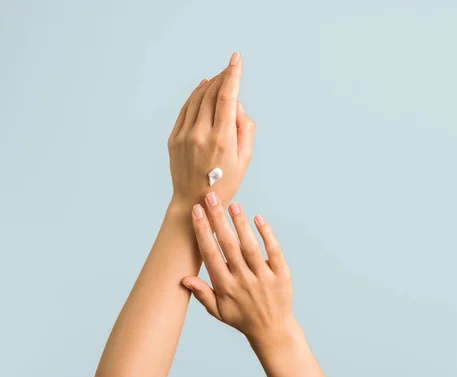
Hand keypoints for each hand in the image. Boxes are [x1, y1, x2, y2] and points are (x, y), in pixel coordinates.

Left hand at [168, 52, 255, 210]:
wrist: (193, 201)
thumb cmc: (225, 182)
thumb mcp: (245, 159)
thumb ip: (245, 129)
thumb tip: (237, 104)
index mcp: (222, 139)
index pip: (228, 97)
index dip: (233, 75)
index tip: (237, 59)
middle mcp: (201, 134)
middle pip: (212, 94)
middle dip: (223, 76)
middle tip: (231, 66)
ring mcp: (185, 135)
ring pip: (197, 98)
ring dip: (210, 84)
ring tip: (220, 76)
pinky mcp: (174, 138)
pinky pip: (185, 109)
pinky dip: (195, 95)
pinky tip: (202, 88)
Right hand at [181, 192, 295, 345]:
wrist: (273, 330)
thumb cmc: (242, 317)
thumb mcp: (218, 311)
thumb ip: (202, 294)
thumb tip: (184, 278)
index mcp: (225, 287)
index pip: (211, 255)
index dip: (203, 232)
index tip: (196, 212)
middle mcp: (243, 280)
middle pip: (229, 245)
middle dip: (218, 220)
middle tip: (211, 198)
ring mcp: (263, 277)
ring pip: (250, 246)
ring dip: (240, 224)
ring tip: (233, 204)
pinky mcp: (281, 275)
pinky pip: (274, 251)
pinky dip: (267, 234)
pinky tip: (258, 218)